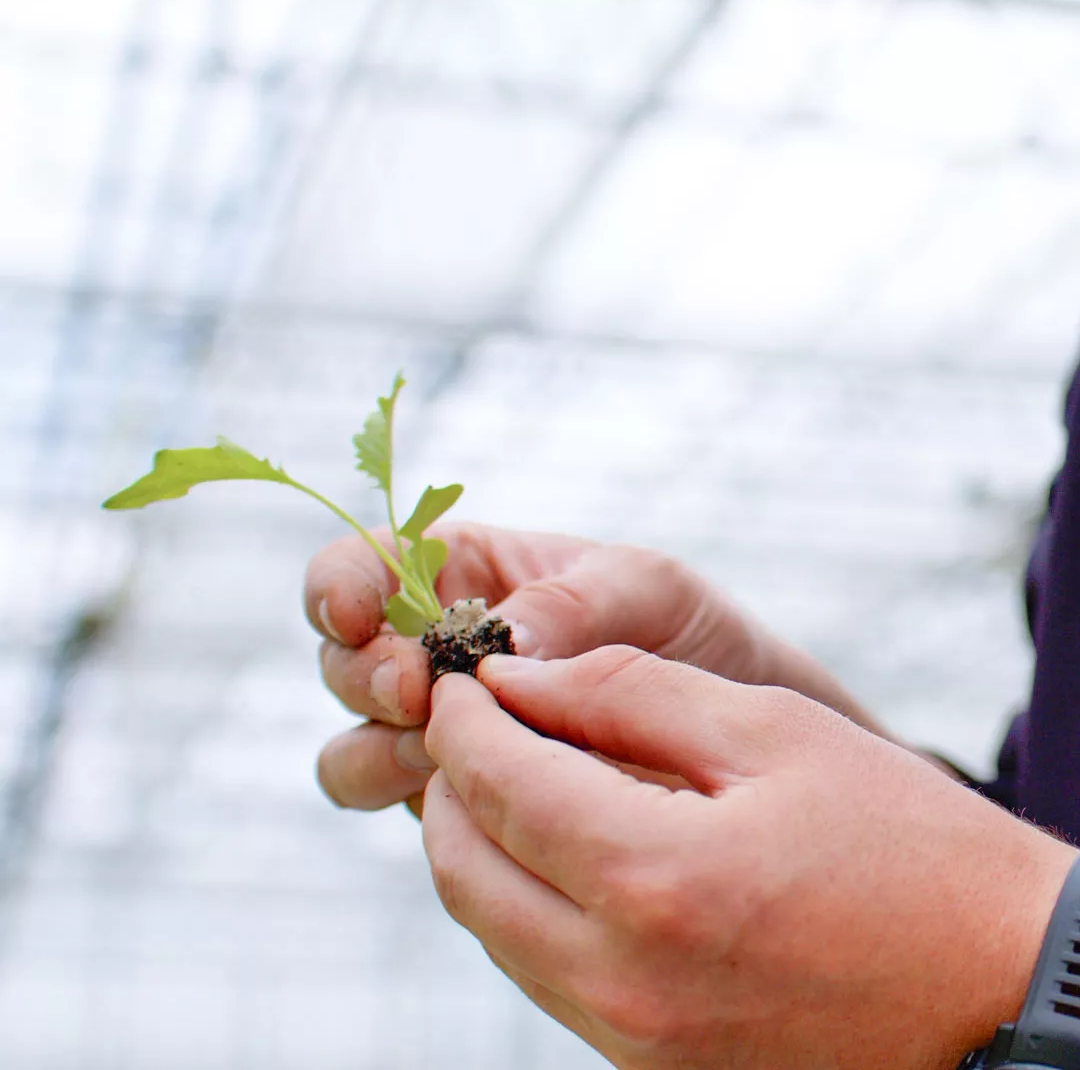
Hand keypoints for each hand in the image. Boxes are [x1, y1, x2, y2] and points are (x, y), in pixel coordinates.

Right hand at [306, 523, 802, 814]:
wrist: (742, 738)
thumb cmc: (690, 637)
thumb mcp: (646, 589)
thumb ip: (568, 604)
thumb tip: (496, 645)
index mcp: (467, 576)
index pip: (363, 568)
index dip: (340, 587)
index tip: (355, 615)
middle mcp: (440, 656)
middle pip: (344, 663)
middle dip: (366, 676)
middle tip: (419, 691)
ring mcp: (447, 736)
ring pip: (355, 749)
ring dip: (381, 751)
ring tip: (450, 752)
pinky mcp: (468, 804)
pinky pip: (414, 812)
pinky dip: (431, 808)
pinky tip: (488, 803)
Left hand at [421, 649, 1075, 1069]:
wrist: (1000, 990)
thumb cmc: (904, 844)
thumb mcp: (772, 732)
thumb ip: (626, 693)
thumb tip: (516, 678)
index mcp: (656, 882)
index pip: (496, 787)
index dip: (462, 721)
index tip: (462, 678)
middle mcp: (622, 982)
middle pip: (463, 868)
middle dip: (451, 781)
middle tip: (480, 721)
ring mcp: (631, 1040)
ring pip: (491, 926)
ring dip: (481, 840)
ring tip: (520, 770)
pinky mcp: (648, 1067)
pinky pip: (542, 970)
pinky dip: (525, 897)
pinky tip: (568, 843)